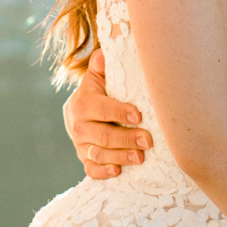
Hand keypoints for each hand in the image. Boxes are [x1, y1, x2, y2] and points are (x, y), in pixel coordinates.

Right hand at [65, 49, 151, 179]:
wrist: (81, 112)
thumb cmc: (100, 92)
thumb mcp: (99, 77)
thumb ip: (102, 66)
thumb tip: (104, 54)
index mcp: (83, 103)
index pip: (102, 108)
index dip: (119, 112)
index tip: (139, 116)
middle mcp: (79, 125)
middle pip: (102, 135)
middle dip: (126, 138)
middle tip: (148, 141)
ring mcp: (80, 144)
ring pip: (98, 154)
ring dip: (120, 157)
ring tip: (141, 158)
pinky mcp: (84, 159)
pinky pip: (90, 170)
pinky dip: (102, 172)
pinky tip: (118, 171)